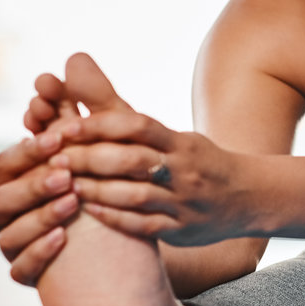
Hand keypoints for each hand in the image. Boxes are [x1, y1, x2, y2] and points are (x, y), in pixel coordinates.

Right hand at [0, 54, 122, 283]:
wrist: (136, 244)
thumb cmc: (119, 187)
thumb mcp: (113, 145)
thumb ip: (92, 105)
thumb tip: (74, 58)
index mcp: (26, 179)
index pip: (12, 158)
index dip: (31, 146)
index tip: (57, 135)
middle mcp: (15, 212)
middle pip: (1, 193)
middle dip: (30, 179)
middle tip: (65, 170)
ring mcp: (19, 243)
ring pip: (4, 230)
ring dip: (35, 212)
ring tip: (71, 200)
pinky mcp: (30, 274)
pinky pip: (18, 268)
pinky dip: (38, 251)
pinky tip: (64, 237)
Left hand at [62, 110, 256, 246]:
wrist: (249, 198)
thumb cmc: (198, 162)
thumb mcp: (174, 136)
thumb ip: (129, 120)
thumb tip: (78, 74)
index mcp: (181, 142)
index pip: (137, 126)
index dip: (99, 125)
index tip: (66, 128)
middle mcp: (184, 170)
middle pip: (131, 160)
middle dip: (89, 159)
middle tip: (55, 159)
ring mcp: (184, 202)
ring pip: (135, 195)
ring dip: (96, 190)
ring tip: (64, 186)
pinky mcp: (182, 231)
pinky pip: (145, 225)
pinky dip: (115, 218)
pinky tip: (89, 212)